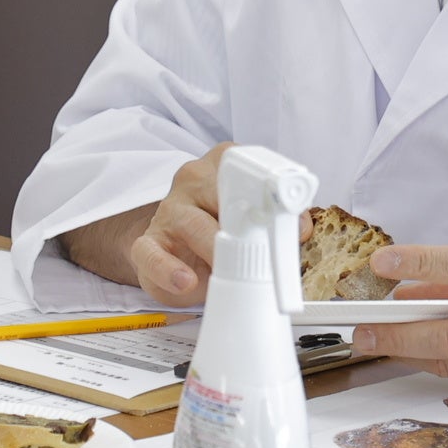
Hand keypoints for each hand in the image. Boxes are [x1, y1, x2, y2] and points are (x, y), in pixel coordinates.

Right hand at [59, 144, 311, 307]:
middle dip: (241, 223)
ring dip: (212, 249)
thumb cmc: (220, 228)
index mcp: (223, 166)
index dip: (268, 193)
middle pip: (217, 192)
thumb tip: (299, 227)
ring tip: (225, 270)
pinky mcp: (147, 243)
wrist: (175, 249)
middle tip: (258, 249)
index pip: (246, 167)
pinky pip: (151, 253)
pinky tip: (186, 281)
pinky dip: (169, 269)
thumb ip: (279, 220)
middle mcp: (193, 180)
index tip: (285, 218)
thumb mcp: (252, 222)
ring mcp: (168, 210)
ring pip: (189, 223)